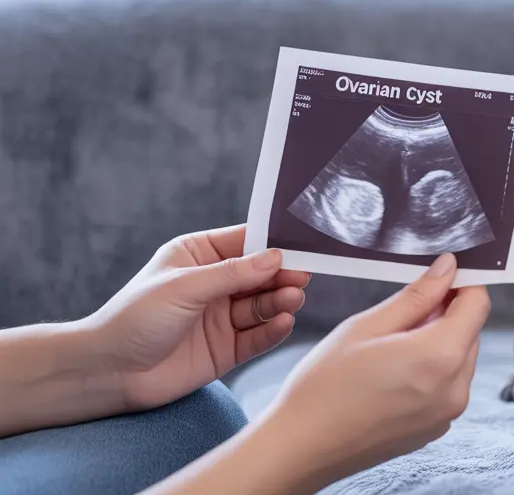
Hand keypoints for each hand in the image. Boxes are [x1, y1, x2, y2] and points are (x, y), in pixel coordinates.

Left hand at [86, 225, 310, 410]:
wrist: (109, 372)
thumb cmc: (134, 318)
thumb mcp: (184, 287)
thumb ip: (232, 273)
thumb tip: (275, 257)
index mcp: (198, 256)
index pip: (245, 243)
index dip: (273, 244)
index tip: (301, 246)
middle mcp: (214, 284)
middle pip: (260, 275)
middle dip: (281, 275)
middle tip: (301, 276)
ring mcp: (221, 317)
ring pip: (263, 305)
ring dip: (280, 301)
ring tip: (292, 299)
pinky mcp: (227, 348)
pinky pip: (258, 336)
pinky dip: (273, 329)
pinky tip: (283, 322)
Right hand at [251, 252, 488, 490]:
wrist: (300, 448)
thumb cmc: (324, 386)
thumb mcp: (367, 326)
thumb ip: (417, 295)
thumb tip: (448, 268)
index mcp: (440, 357)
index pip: (478, 304)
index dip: (462, 284)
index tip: (437, 277)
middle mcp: (455, 389)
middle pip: (470, 331)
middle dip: (445, 314)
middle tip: (399, 315)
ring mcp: (447, 414)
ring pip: (460, 358)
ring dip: (437, 342)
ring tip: (389, 348)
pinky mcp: (436, 428)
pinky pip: (447, 385)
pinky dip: (431, 370)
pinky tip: (392, 374)